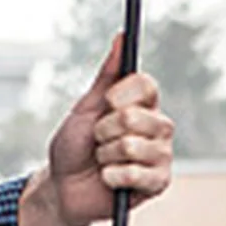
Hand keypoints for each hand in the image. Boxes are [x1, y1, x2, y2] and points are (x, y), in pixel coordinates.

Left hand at [17, 36, 175, 225]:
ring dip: (105, 155)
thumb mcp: (85, 108)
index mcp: (143, 107)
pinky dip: (112, 176)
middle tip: (98, 140)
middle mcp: (158, 129)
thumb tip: (121, 38)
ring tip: (103, 161)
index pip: (147, 86)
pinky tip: (110, 180)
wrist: (65, 187)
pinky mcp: (159, 182)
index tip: (106, 103)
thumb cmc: (74, 146)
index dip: (123, 94)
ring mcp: (161, 156)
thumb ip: (107, 76)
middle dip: (104, 130)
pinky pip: (135, 173)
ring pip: (132, 146)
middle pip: (136, 117)